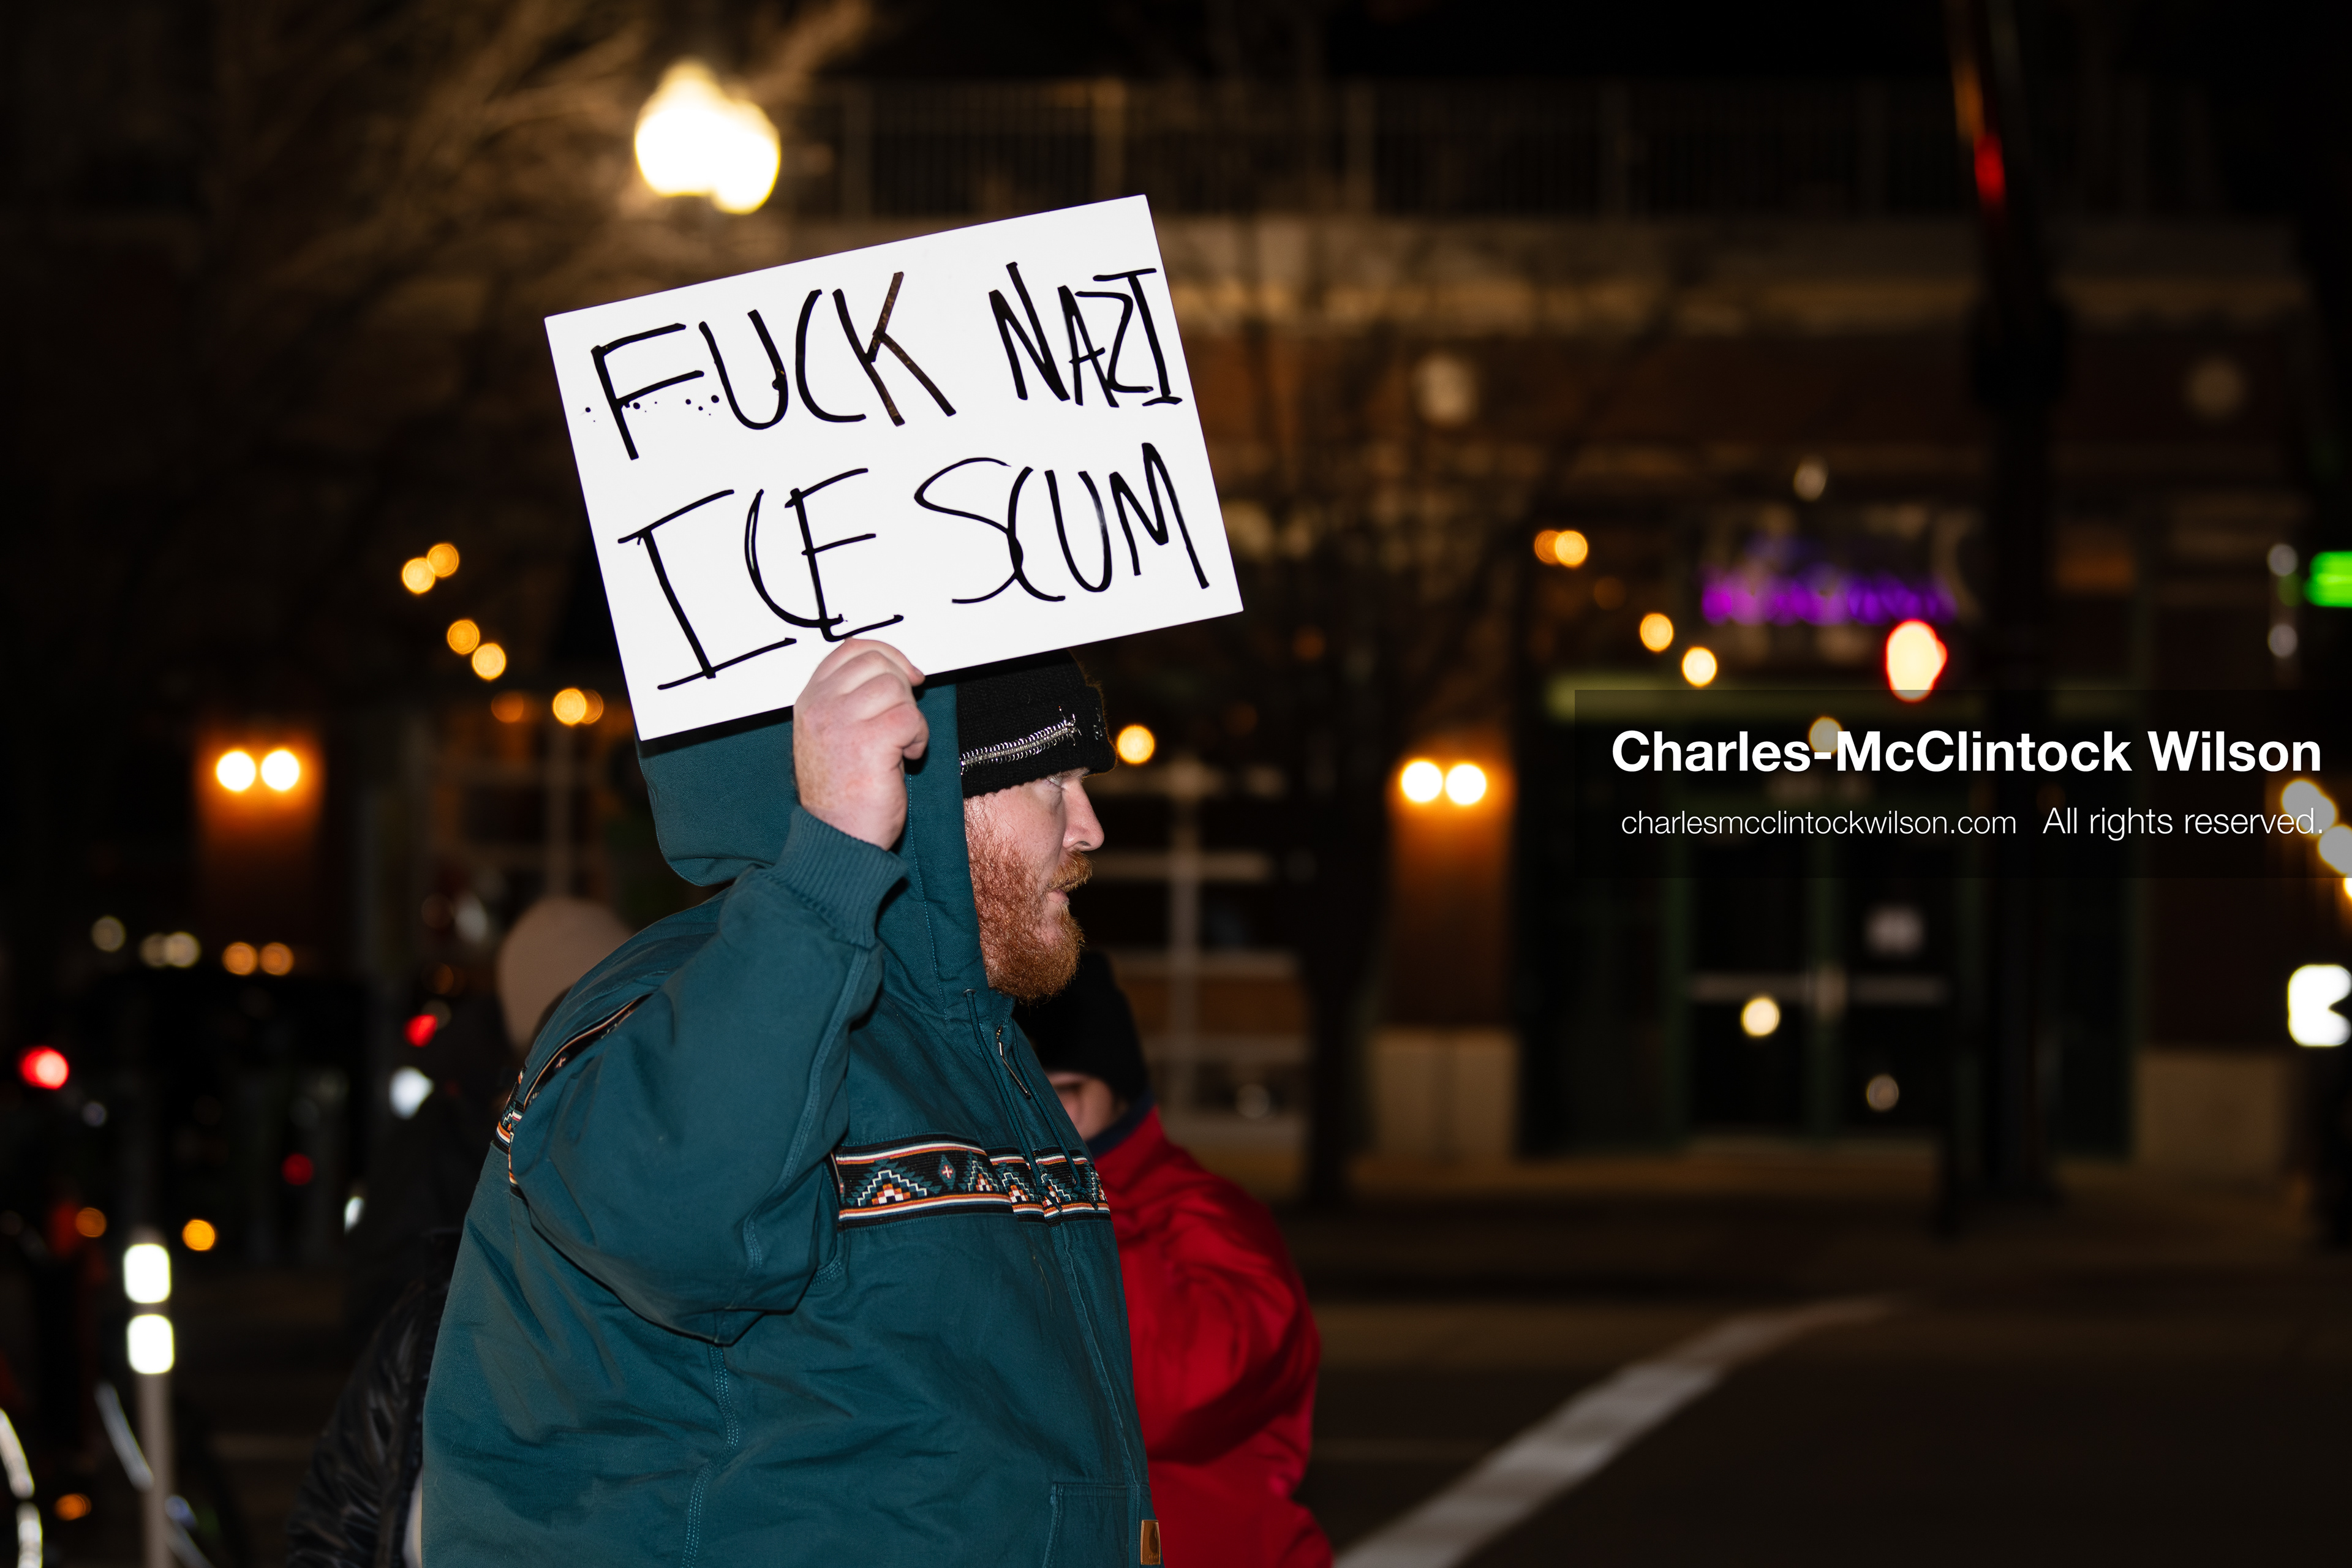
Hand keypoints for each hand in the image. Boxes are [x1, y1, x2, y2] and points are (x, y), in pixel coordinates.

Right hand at [793, 640, 927, 848]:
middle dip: (902, 688)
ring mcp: (840, 722)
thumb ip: (852, 701)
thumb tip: (899, 670)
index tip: (907, 676)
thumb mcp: (835, 736)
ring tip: (900, 746)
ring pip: (895, 686)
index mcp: (810, 701)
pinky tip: (905, 759)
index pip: (851, 649)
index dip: (887, 654)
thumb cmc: (844, 795)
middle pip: (876, 662)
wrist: (838, 839)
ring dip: (910, 715)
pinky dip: (918, 737)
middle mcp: (820, 707)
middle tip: (903, 721)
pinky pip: (910, 717)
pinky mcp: (868, 741)